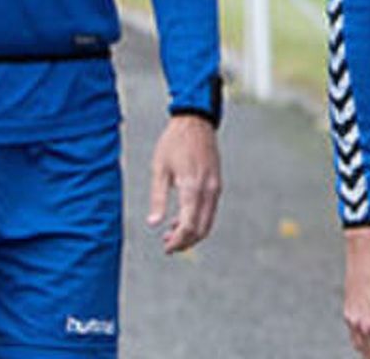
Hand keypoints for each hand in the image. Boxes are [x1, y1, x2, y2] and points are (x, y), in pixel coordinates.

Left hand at [146, 114, 220, 253]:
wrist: (195, 122)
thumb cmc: (174, 143)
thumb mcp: (159, 169)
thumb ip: (158, 198)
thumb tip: (153, 223)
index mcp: (192, 187)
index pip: (189, 226)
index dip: (178, 241)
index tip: (166, 247)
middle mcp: (208, 190)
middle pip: (201, 229)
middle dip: (186, 242)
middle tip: (167, 245)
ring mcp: (215, 188)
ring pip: (208, 222)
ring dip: (192, 233)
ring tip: (171, 233)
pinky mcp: (217, 184)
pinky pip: (210, 211)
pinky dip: (198, 220)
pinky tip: (181, 219)